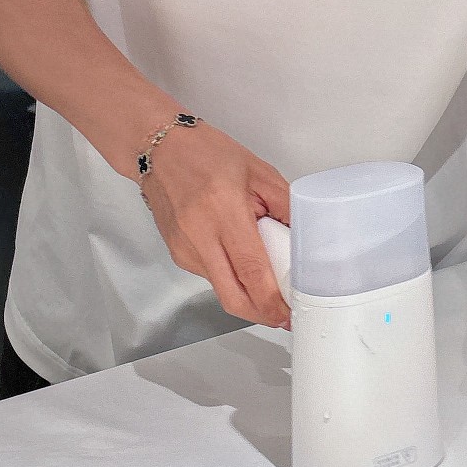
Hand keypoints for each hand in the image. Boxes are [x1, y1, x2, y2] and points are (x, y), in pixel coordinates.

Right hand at [144, 121, 290, 327]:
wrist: (160, 150)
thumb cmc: (207, 153)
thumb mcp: (259, 172)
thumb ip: (286, 206)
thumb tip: (306, 241)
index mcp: (223, 211)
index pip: (251, 270)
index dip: (272, 300)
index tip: (290, 313)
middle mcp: (199, 235)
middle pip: (233, 297)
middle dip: (261, 314)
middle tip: (284, 315)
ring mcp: (184, 249)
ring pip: (222, 290)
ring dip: (248, 294)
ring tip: (266, 278)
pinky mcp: (178, 255)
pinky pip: (212, 277)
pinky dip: (232, 278)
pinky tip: (241, 261)